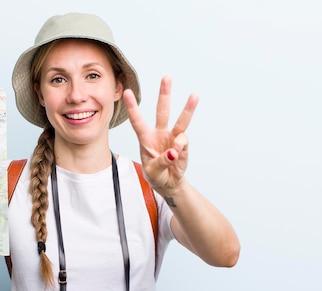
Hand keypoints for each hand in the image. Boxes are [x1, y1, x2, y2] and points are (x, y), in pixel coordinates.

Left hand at [123, 76, 197, 194]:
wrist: (169, 182)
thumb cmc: (156, 175)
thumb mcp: (153, 172)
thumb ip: (162, 161)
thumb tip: (174, 151)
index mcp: (145, 138)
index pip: (137, 121)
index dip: (132, 107)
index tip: (127, 91)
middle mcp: (159, 133)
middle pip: (162, 111)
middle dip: (164, 94)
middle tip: (167, 77)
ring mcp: (173, 137)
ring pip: (180, 120)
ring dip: (188, 108)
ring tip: (194, 95)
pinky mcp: (183, 144)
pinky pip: (184, 142)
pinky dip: (181, 150)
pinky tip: (177, 157)